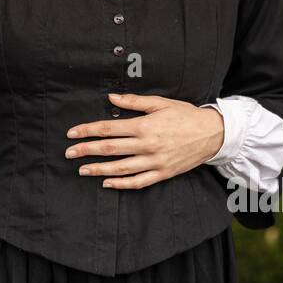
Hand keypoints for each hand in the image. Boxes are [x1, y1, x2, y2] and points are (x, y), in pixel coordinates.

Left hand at [63, 92, 223, 188]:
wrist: (213, 133)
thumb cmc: (185, 115)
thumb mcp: (160, 103)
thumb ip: (134, 102)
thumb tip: (111, 98)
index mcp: (144, 126)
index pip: (108, 129)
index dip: (87, 131)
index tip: (71, 133)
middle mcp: (147, 145)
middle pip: (109, 150)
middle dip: (86, 151)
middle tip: (68, 153)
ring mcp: (154, 162)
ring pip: (120, 169)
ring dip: (98, 169)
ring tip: (82, 170)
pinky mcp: (162, 173)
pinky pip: (138, 182)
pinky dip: (121, 184)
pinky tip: (107, 183)